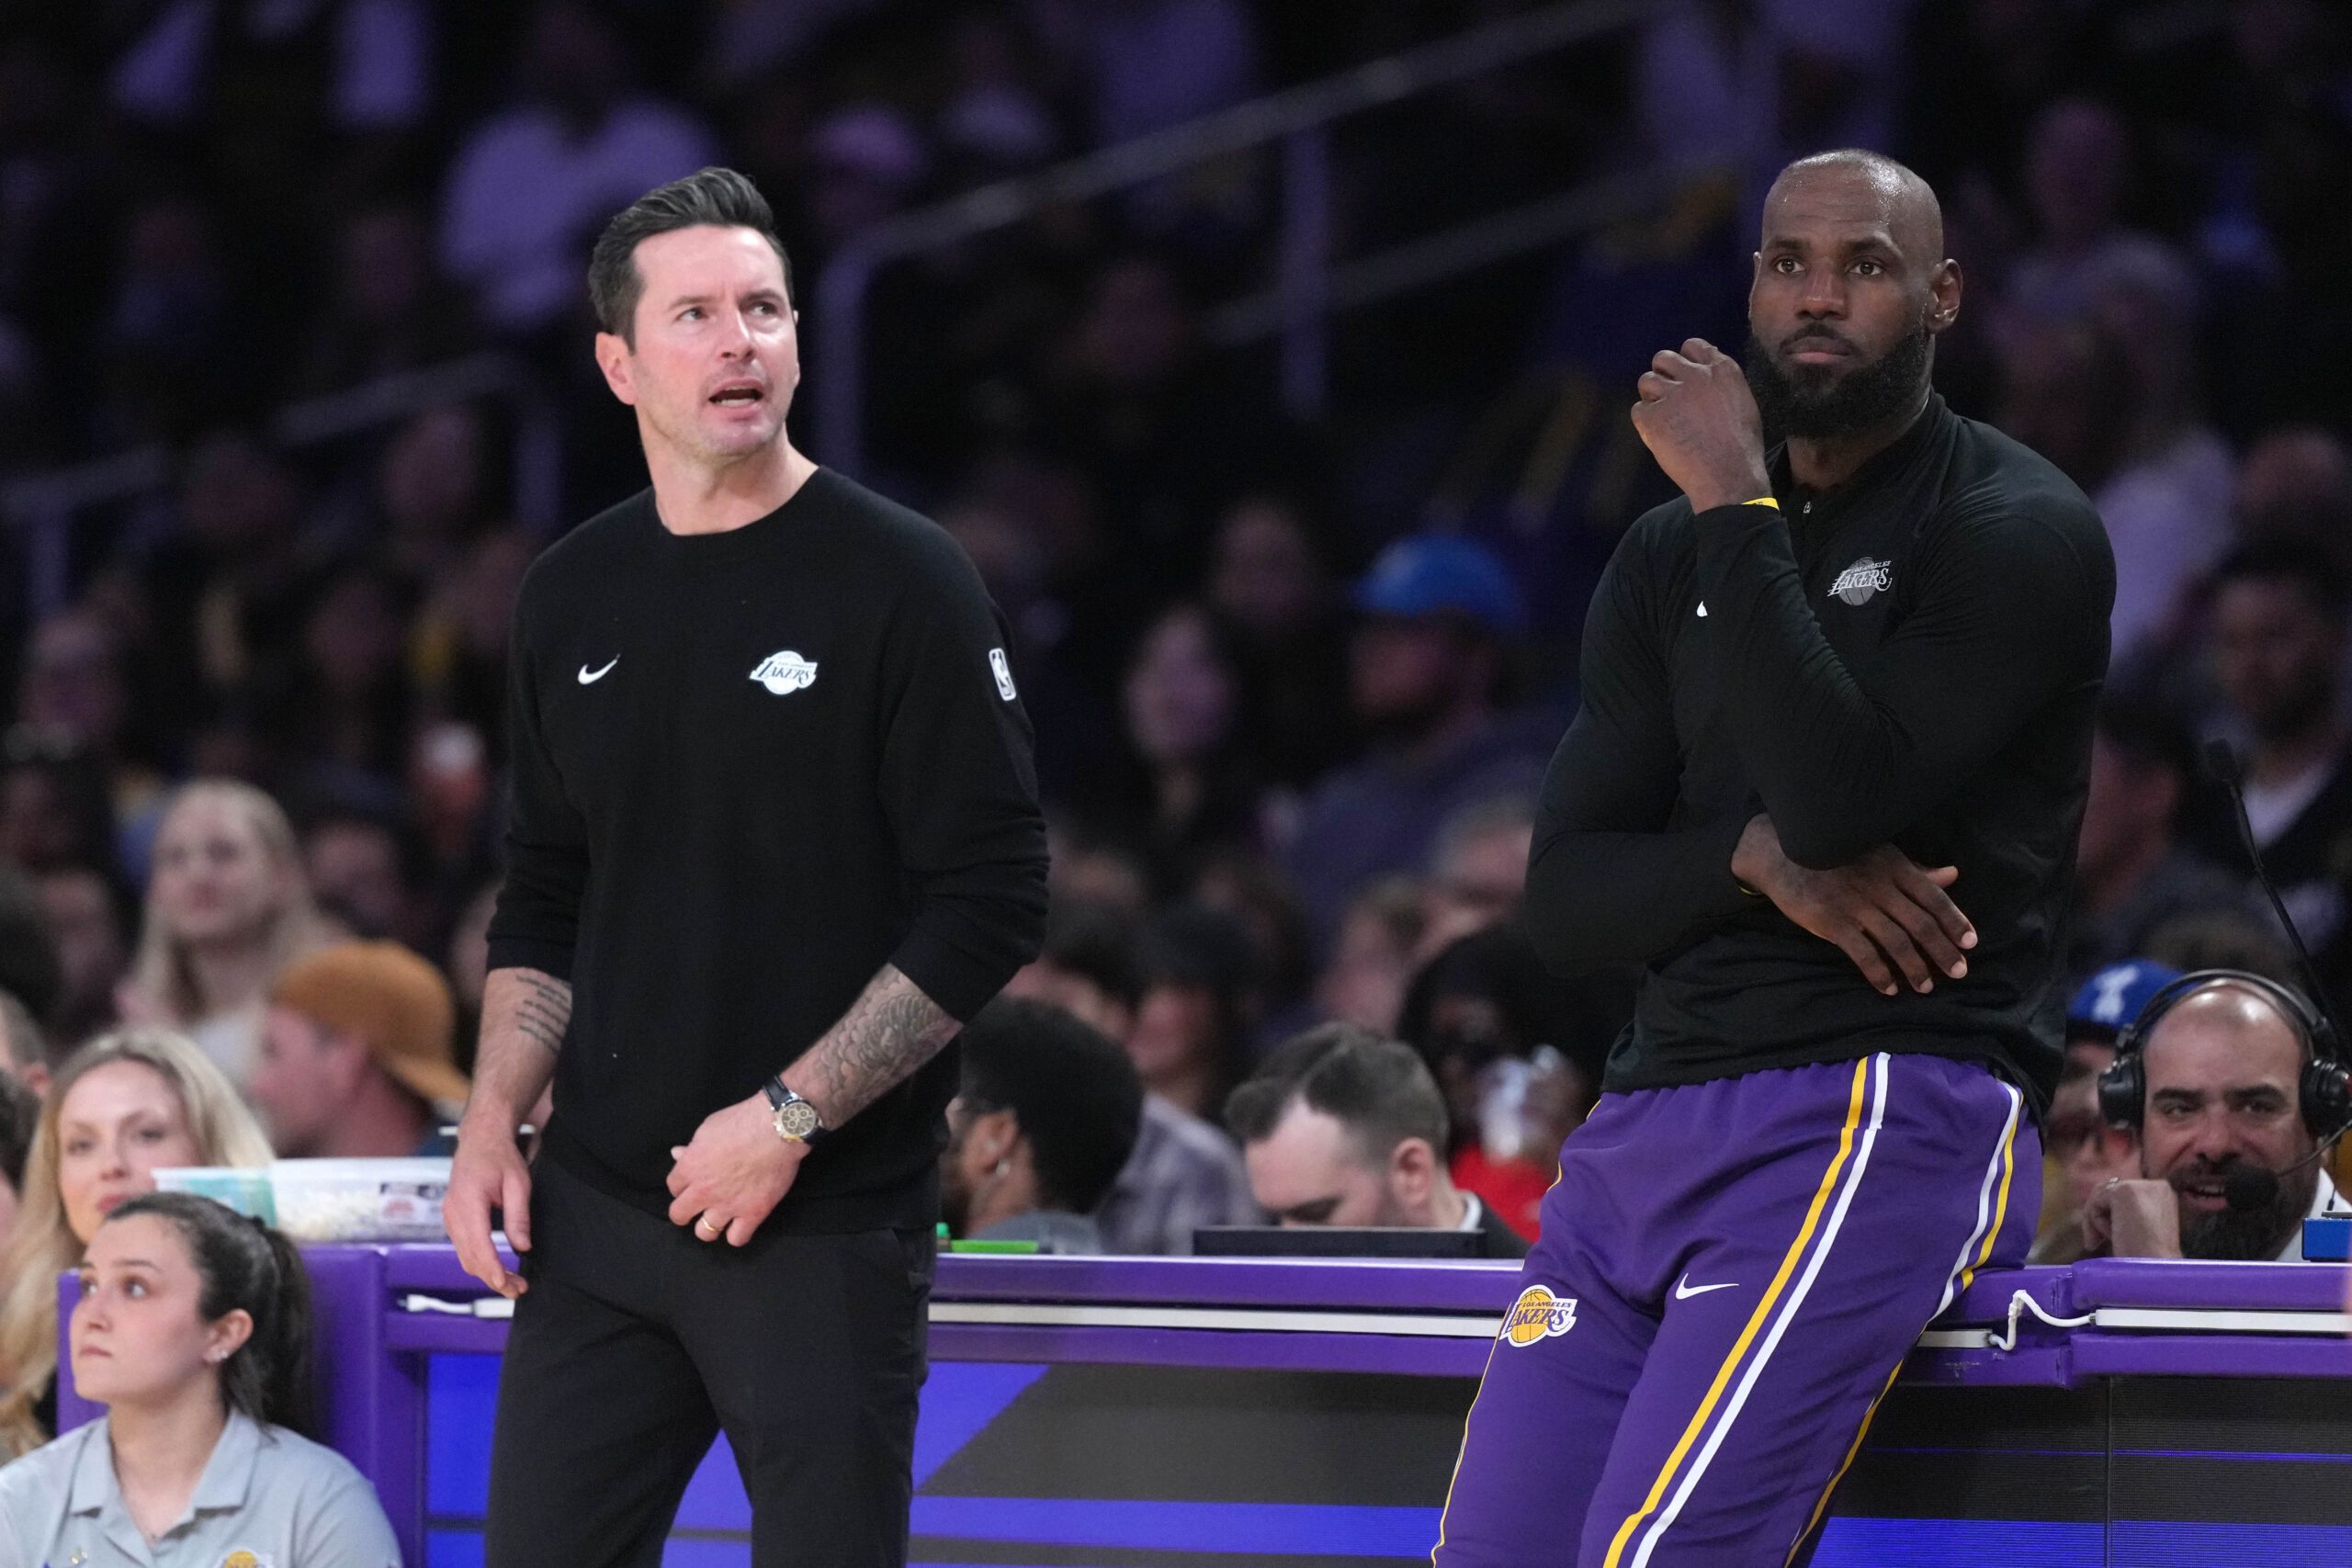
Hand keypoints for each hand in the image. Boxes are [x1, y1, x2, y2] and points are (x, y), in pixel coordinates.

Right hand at [445, 1114, 532, 1299]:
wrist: (480, 1140)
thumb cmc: (500, 1157)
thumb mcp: (518, 1183)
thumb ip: (518, 1215)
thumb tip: (522, 1246)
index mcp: (468, 1202)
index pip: (479, 1245)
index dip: (493, 1269)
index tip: (506, 1285)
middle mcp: (453, 1213)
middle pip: (470, 1257)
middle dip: (493, 1279)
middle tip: (518, 1290)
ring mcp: (450, 1217)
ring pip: (465, 1256)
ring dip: (486, 1274)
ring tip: (512, 1285)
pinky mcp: (453, 1220)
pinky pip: (463, 1248)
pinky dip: (479, 1262)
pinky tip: (496, 1269)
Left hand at [666, 1095, 805, 1246]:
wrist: (778, 1128)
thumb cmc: (742, 1121)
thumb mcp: (709, 1127)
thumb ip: (692, 1147)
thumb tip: (678, 1154)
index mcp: (690, 1168)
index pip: (673, 1187)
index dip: (682, 1185)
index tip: (692, 1182)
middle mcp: (704, 1192)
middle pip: (679, 1215)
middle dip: (685, 1211)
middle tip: (696, 1206)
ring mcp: (728, 1206)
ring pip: (705, 1232)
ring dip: (708, 1226)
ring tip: (719, 1218)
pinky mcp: (753, 1213)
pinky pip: (737, 1238)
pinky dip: (736, 1234)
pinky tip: (741, 1223)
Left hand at [1631, 339, 1772, 512]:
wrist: (1729, 476)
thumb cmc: (1741, 448)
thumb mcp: (1743, 404)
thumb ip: (1721, 385)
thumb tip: (1707, 376)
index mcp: (1722, 370)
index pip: (1692, 346)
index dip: (1685, 361)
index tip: (1684, 377)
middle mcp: (1695, 376)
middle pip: (1663, 358)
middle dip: (1663, 375)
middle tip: (1669, 398)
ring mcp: (1672, 395)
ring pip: (1646, 381)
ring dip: (1652, 397)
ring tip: (1665, 419)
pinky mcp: (1653, 417)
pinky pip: (1638, 410)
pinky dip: (1645, 422)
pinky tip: (1660, 436)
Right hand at [1732, 815, 1975, 995]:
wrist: (1783, 852)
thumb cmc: (1837, 855)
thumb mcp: (1879, 855)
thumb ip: (1916, 871)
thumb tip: (1953, 875)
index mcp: (1894, 867)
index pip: (1933, 897)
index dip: (1955, 921)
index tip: (1971, 943)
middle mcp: (1879, 886)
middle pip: (1920, 923)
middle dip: (1942, 950)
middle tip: (1959, 972)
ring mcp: (1855, 905)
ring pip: (1895, 942)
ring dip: (1915, 967)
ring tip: (1926, 987)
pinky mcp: (1831, 922)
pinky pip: (1862, 953)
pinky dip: (1879, 974)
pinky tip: (1889, 989)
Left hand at [2081, 1177, 2181, 1258]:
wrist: (2154, 1270)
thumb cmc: (2146, 1258)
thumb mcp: (2139, 1227)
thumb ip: (2126, 1210)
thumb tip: (2099, 1197)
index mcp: (2164, 1193)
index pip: (2123, 1192)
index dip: (2111, 1214)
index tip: (2111, 1237)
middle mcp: (2156, 1185)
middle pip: (2109, 1190)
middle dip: (2099, 1216)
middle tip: (2097, 1242)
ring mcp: (2141, 1186)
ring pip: (2100, 1196)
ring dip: (2096, 1221)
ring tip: (2103, 1242)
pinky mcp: (2124, 1191)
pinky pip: (2095, 1202)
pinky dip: (2094, 1221)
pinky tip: (2109, 1237)